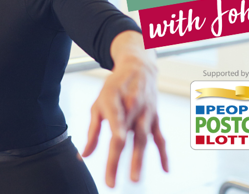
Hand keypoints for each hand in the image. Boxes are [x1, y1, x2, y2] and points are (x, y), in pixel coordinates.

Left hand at [82, 58, 168, 186]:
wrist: (138, 67)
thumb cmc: (115, 86)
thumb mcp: (98, 103)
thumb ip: (93, 130)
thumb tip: (83, 155)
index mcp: (114, 101)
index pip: (115, 121)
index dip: (116, 135)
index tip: (114, 150)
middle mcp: (132, 107)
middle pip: (127, 136)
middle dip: (120, 159)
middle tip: (112, 181)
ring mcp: (145, 113)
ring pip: (144, 138)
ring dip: (139, 159)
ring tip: (135, 179)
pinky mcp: (154, 117)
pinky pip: (159, 137)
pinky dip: (163, 153)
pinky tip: (165, 169)